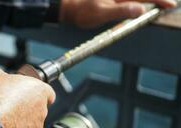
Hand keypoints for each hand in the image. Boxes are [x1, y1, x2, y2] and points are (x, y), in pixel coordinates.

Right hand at [0, 67, 55, 127]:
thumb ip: (4, 76)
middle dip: (25, 109)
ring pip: (30, 127)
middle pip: (37, 109)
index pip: (47, 92)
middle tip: (7, 107)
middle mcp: (42, 111)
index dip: (35, 92)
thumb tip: (1, 79)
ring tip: (2, 121)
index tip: (26, 93)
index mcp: (38, 90)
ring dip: (19, 124)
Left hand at [60, 0, 176, 27]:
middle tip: (169, 3)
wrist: (70, 7)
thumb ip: (120, 11)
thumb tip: (140, 9)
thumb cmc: (83, 12)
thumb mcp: (101, 13)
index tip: (170, 5)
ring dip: (148, 0)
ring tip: (159, 3)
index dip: (159, 0)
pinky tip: (140, 5)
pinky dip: (137, 2)